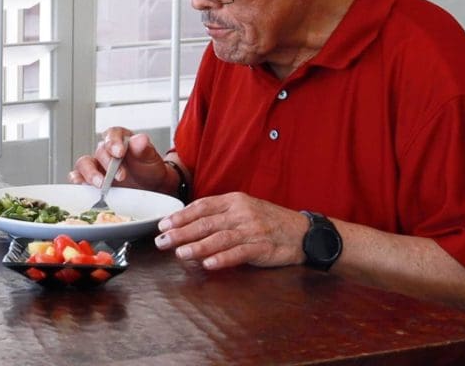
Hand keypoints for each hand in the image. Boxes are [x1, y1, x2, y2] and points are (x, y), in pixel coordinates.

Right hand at [68, 126, 169, 190]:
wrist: (149, 187)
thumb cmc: (148, 169)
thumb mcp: (151, 159)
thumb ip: (145, 149)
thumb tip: (140, 139)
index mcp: (120, 139)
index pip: (113, 134)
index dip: (113, 142)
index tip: (119, 152)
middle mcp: (106, 151)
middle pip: (100, 151)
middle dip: (108, 163)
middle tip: (120, 176)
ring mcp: (97, 165)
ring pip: (85, 163)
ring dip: (90, 173)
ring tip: (100, 184)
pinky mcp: (91, 179)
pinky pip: (79, 176)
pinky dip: (78, 179)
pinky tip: (82, 184)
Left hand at [153, 192, 308, 268]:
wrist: (303, 232)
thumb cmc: (268, 221)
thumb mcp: (243, 208)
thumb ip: (218, 213)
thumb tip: (187, 220)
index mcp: (234, 200)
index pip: (202, 206)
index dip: (180, 216)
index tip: (163, 224)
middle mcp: (241, 213)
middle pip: (206, 223)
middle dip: (181, 232)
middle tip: (162, 241)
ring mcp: (252, 230)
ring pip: (219, 238)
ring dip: (197, 246)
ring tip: (180, 253)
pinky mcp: (262, 247)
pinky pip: (239, 253)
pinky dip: (222, 259)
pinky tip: (208, 264)